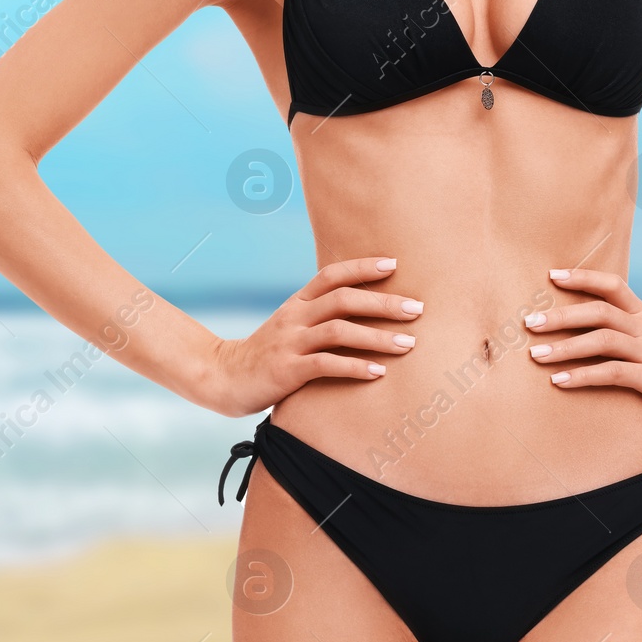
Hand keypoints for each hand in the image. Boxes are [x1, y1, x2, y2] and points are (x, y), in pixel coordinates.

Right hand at [199, 257, 421, 416]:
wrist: (223, 378)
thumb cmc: (268, 354)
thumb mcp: (292, 327)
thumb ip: (320, 317)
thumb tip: (364, 311)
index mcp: (297, 302)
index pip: (332, 275)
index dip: (362, 266)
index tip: (395, 264)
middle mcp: (294, 317)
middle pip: (344, 299)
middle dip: (384, 303)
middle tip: (417, 309)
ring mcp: (290, 343)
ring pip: (339, 330)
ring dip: (378, 337)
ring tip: (409, 344)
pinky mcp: (287, 370)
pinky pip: (325, 364)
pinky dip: (355, 367)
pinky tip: (378, 373)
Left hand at [523, 268, 641, 425]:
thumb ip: (619, 329)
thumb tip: (576, 325)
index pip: (611, 285)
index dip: (582, 277)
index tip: (551, 276)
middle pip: (599, 311)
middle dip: (561, 316)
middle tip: (529, 322)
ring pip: (602, 340)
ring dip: (565, 347)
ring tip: (536, 355)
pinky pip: (612, 373)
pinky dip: (583, 376)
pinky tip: (559, 381)